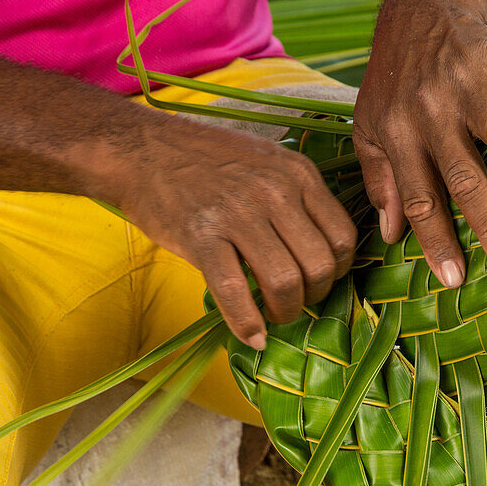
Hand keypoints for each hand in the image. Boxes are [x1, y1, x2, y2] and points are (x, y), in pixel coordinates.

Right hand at [105, 118, 356, 348]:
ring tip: (273, 314)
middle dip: (315, 296)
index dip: (339, 270)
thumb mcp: (269, 162)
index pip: (344, 237)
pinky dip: (247, 323)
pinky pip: (236, 292)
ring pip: (285, 282)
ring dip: (285, 312)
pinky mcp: (202, 236)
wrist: (143, 149)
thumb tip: (323, 249)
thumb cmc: (208, 160)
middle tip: (296, 301)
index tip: (321, 280)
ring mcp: (239, 214)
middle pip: (320, 265)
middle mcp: (275, 192)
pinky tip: (252, 336)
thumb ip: (299, 197)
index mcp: (299, 174)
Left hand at [353, 0, 486, 287]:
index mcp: (397, 132)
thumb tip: (390, 236)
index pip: (417, 197)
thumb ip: (378, 178)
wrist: (419, 10)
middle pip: (462, 174)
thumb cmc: (393, 81)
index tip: (455, 280)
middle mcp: (431, 108)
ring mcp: (466, 80)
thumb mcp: (368, 126)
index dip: (435, 240)